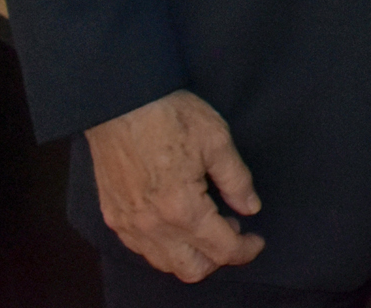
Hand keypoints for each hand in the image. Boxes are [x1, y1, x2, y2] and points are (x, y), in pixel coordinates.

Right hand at [84, 90, 264, 281]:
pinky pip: (142, 249)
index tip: (257, 241)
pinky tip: (178, 222)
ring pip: (164, 263)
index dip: (245, 250)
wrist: (122, 102)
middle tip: (233, 230)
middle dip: (218, 258)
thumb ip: (237, 180)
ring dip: (191, 254)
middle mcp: (152, 226)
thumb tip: (250, 208)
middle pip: (191, 269)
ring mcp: (128, 225)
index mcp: (183, 208)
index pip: (221, 249)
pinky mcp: (113, 217)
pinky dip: (165, 246)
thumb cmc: (170, 115)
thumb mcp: (217, 140)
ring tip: (208, 222)